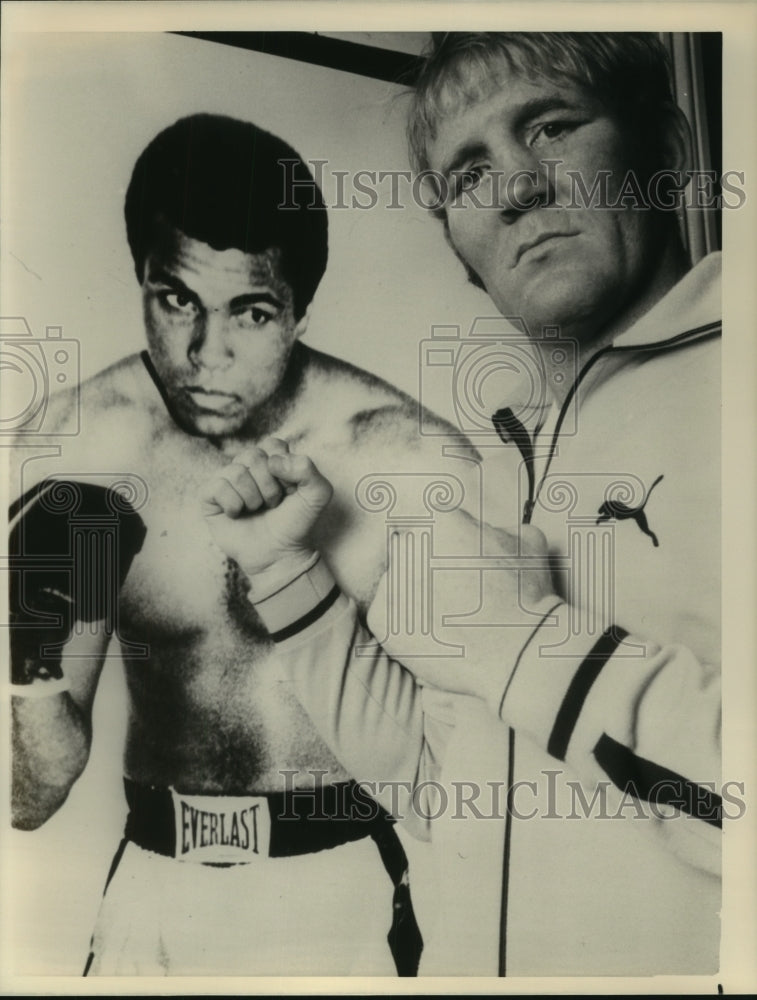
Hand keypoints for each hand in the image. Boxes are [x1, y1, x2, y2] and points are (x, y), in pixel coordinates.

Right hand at [200, 438, 332, 580]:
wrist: (279, 554)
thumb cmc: (296, 523)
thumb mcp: (317, 495)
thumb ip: (308, 469)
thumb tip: (273, 461)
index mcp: (271, 460)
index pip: (273, 445)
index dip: (284, 468)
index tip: (290, 489)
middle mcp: (247, 467)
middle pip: (253, 456)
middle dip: (269, 486)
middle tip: (273, 504)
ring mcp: (227, 481)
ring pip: (235, 471)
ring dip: (253, 497)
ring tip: (257, 510)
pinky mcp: (210, 497)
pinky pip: (216, 486)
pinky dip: (233, 504)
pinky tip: (238, 514)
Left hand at [367, 511, 560, 701]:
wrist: (518, 653)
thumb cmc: (528, 598)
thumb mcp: (527, 542)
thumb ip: (498, 527)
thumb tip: (488, 530)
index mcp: (439, 520)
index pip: (420, 521)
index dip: (434, 542)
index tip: (447, 561)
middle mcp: (409, 546)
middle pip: (406, 551)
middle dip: (423, 567)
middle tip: (451, 593)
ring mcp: (392, 583)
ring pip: (395, 583)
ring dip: (413, 594)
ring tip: (445, 618)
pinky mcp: (382, 620)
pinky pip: (386, 616)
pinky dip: (404, 625)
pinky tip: (433, 636)